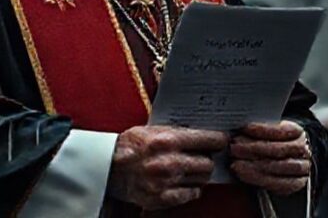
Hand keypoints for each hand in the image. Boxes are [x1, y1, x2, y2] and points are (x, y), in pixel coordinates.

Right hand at [107, 125, 228, 209]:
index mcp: (168, 140)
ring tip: (189, 168)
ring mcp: (166, 182)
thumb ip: (178, 132)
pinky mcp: (161, 198)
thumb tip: (204, 133)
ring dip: (198, 174)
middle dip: (207, 159)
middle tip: (202, 156)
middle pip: (208, 163)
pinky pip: (190, 194)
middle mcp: (169, 162)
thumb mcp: (153, 129)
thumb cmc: (130, 145)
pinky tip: (183, 182)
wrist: (105, 166)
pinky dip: (190, 189)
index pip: (208, 140)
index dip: (219, 140)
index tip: (221, 141)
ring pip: (201, 180)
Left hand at [229, 121, 310, 195]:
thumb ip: (258, 129)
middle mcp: (302, 151)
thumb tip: (240, 128)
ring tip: (235, 163)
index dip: (262, 130)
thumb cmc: (272, 143)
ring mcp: (301, 168)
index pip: (281, 130)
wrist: (285, 160)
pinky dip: (257, 179)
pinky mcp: (295, 184)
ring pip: (277, 167)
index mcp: (297, 132)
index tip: (244, 129)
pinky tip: (243, 174)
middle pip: (278, 150)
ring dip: (253, 166)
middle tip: (234, 147)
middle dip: (253, 148)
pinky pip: (276, 184)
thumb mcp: (268, 131)